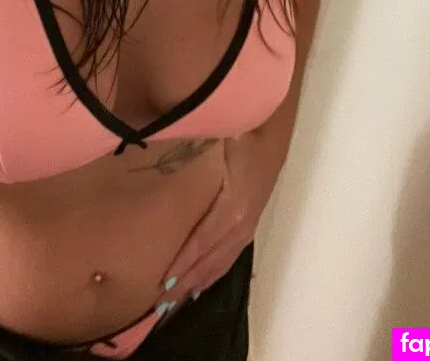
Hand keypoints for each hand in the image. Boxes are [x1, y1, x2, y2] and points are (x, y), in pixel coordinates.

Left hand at [155, 132, 279, 316]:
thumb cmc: (239, 135)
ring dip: (202, 280)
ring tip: (181, 297)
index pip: (201, 244)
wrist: (270, 127)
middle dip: (188, 281)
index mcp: (232, 209)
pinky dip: (217, 269)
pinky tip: (207, 278)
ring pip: (223, 260)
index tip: (162, 284)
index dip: (182, 266)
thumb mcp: (213, 150)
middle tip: (164, 302)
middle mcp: (241, 222)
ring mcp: (248, 222)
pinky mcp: (251, 218)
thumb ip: (187, 162)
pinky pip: (232, 252)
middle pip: (211, 260)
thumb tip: (159, 167)